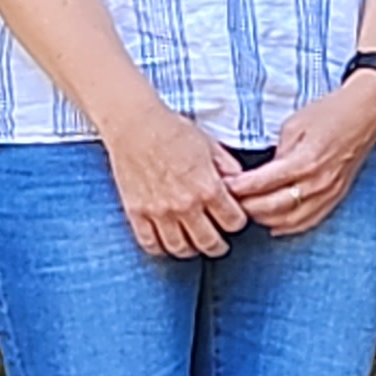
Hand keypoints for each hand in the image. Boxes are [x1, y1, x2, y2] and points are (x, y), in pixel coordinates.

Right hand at [101, 107, 250, 256]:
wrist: (135, 124)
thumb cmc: (173, 130)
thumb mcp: (210, 145)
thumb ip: (228, 168)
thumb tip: (240, 183)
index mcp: (208, 188)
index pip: (233, 222)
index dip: (238, 222)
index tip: (234, 220)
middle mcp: (186, 205)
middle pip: (209, 243)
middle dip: (219, 246)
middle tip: (219, 244)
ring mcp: (159, 212)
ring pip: (180, 248)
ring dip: (191, 250)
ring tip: (194, 245)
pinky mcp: (137, 213)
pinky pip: (150, 243)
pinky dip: (161, 248)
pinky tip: (167, 243)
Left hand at [230, 72, 375, 234]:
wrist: (365, 114)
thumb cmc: (330, 113)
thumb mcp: (294, 125)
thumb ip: (276, 154)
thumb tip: (258, 174)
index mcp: (304, 161)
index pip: (262, 184)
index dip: (239, 188)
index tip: (223, 186)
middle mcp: (316, 182)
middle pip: (272, 207)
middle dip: (245, 206)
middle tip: (228, 201)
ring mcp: (327, 193)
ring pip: (288, 220)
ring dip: (264, 218)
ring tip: (247, 211)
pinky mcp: (335, 198)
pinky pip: (308, 221)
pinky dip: (287, 226)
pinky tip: (273, 224)